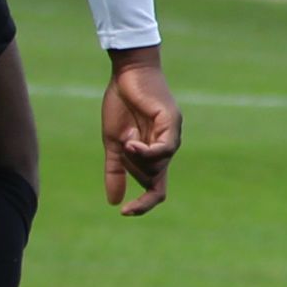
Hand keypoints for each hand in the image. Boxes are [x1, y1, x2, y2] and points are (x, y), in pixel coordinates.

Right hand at [101, 48, 181, 214]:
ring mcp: (172, 135)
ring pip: (158, 166)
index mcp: (153, 155)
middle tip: (123, 146)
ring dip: (136, 159)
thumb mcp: (113, 143)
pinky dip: (147, 151)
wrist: (125, 74)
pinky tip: (133, 143)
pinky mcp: (173, 123)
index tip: (125, 212)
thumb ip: (115, 171)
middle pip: (153, 179)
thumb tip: (114, 201)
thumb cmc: (121, 104)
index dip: (144, 205)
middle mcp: (167, 147)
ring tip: (127, 139)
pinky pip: (165, 149)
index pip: (156, 189)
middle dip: (133, 170)